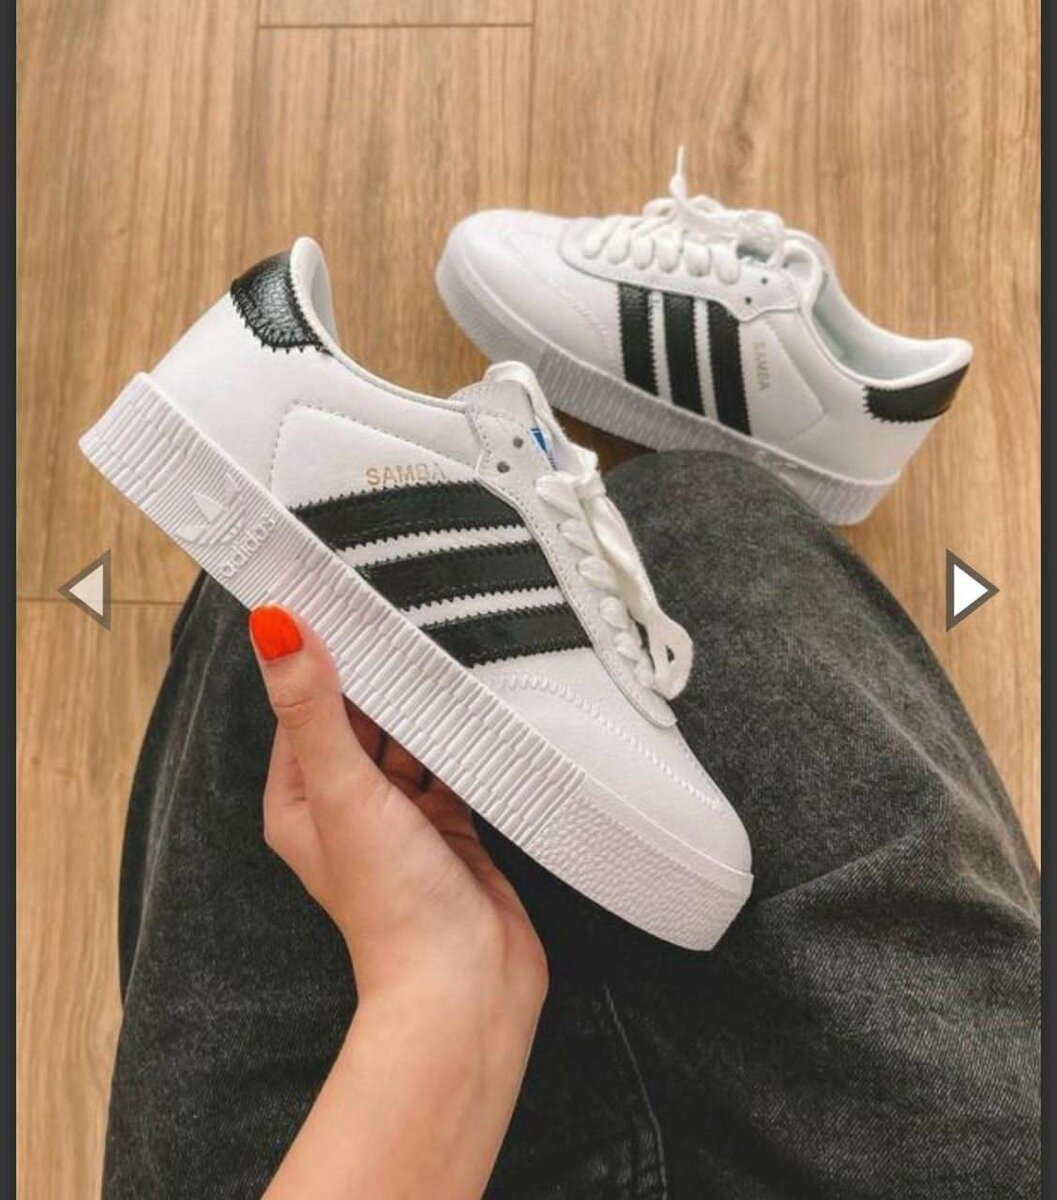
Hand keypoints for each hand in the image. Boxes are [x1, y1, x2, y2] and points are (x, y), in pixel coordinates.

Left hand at [248, 605, 546, 1198]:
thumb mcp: (343, 792)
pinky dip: (461, 736)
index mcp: (303, 798)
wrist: (466, 984)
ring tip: (444, 646)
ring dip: (424, 705)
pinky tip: (478, 703)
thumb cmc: (392, 904)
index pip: (305, 706)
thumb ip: (313, 709)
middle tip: (404, 611)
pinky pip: (451, 764)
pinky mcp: (451, 826)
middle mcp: (348, 805)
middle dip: (380, 675)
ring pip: (409, 739)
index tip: (339, 600)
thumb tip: (273, 630)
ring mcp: (402, 817)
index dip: (319, 656)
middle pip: (361, 719)